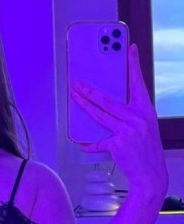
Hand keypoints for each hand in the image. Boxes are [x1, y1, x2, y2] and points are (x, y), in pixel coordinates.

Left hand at [71, 42, 168, 196]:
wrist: (151, 175)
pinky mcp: (118, 144)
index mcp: (146, 111)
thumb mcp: (144, 128)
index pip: (138, 83)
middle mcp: (138, 118)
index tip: (129, 48)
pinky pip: (98, 141)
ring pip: (100, 114)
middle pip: (109, 99)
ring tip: (73, 98)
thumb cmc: (146, 151)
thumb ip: (129, 116)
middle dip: (91, 90)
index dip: (133, 65)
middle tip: (78, 83)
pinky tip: (80, 142)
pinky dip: (89, 144)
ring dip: (84, 106)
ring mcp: (128, 130)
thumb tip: (106, 106)